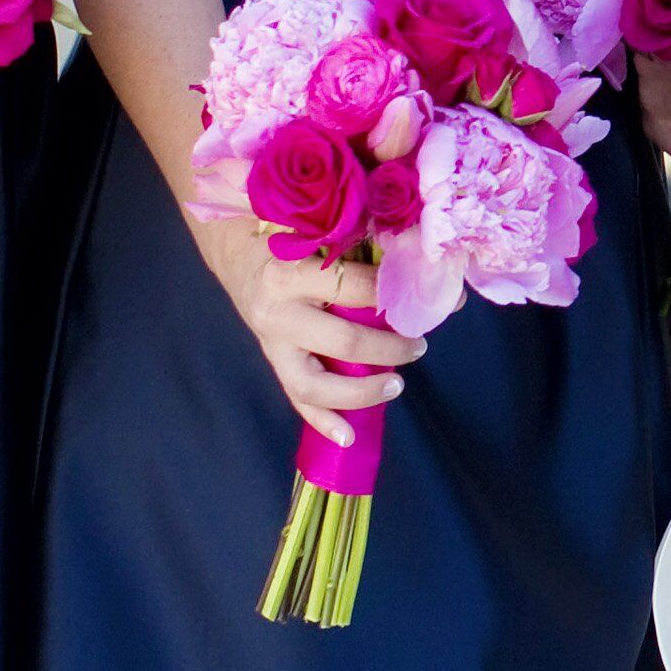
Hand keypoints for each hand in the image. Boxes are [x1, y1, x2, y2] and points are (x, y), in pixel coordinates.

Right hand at [193, 207, 417, 432]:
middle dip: (389, 347)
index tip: (432, 298)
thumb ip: (364, 246)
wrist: (239, 253)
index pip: (355, 287)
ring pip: (316, 383)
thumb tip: (428, 267)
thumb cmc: (290, 237)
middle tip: (419, 345)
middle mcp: (279, 311)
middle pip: (343, 341)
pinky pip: (297, 399)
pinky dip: (323, 421)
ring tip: (397, 385)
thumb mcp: (319, 232)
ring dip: (361, 391)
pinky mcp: (274, 362)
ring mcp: (273, 343)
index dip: (398, 294)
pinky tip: (348, 438)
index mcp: (292, 271)